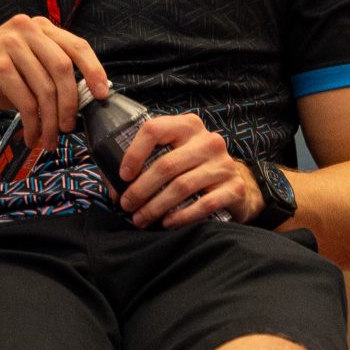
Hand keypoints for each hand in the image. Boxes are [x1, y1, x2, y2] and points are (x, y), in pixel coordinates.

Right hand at [0, 16, 109, 175]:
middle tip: (69, 127)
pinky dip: (33, 124)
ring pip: (46, 89)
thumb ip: (48, 74)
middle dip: (71, 103)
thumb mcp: (22, 67)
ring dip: (51, 121)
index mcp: (37, 27)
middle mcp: (25, 30)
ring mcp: (10, 45)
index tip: (102, 94)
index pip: (77, 46)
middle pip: (64, 68)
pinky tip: (31, 136)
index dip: (94, 70)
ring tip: (48, 139)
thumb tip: (82, 99)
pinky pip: (26, 101)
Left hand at [115, 113, 262, 227]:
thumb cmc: (191, 170)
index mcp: (187, 126)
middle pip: (166, 164)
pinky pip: (204, 204)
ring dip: (156, 206)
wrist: (235, 186)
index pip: (154, 129)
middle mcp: (208, 141)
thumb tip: (114, 187)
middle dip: (140, 189)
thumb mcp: (170, 156)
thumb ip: (142, 164)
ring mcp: (224, 163)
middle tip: (127, 206)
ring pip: (182, 186)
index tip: (123, 176)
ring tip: (140, 219)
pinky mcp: (234, 187)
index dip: (133, 153)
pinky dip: (182, 216)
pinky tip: (167, 223)